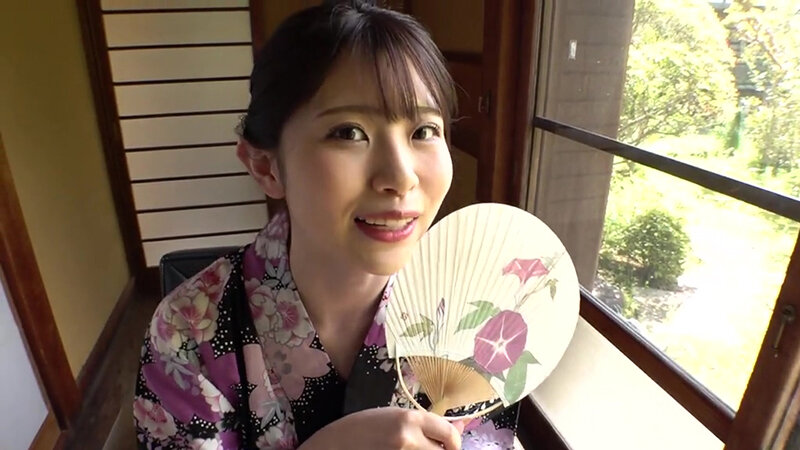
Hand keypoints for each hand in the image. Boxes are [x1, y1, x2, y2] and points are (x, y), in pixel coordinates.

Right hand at [300, 407, 463, 449]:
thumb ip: (428, 423)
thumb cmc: (363, 427)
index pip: (450, 435)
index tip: (451, 445)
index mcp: (410, 419)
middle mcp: (408, 440)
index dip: (455, 442)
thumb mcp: (395, 416)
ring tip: (408, 449)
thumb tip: (460, 426)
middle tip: (430, 447)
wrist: (334, 445)